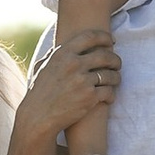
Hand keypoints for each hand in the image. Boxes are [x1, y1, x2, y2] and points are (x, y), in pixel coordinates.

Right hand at [23, 23, 119, 139]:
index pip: (90, 37)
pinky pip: (109, 92)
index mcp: (62, 54)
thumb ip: (52, 55)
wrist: (37, 117)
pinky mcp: (89, 97)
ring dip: (116, 77)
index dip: (104, 37)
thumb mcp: (40, 67)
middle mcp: (73, 65)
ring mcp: (82, 81)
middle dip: (115, 59)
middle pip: (106, 55)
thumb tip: (61, 44)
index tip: (111, 41)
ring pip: (111, 75)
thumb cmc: (38, 93)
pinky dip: (111, 95)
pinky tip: (109, 97)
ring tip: (115, 80)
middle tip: (117, 64)